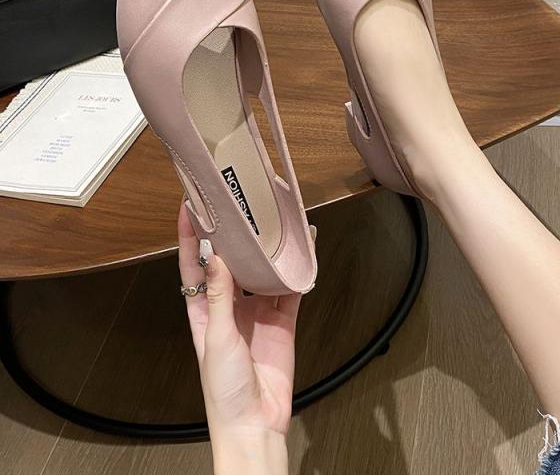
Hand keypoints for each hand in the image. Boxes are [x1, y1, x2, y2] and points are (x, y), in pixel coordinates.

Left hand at [178, 203, 312, 471]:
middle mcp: (229, 305)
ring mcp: (256, 311)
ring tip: (272, 221)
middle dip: (232, 235)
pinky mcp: (281, 320)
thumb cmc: (223, 387)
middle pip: (229, 261)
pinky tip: (303, 252)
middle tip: (237, 205)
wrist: (254, 420)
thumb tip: (217, 258)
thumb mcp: (216, 337)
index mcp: (202, 308)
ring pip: (261, 270)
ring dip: (266, 249)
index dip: (190, 235)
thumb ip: (219, 296)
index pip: (193, 263)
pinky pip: (290, 289)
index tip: (190, 206)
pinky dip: (296, 271)